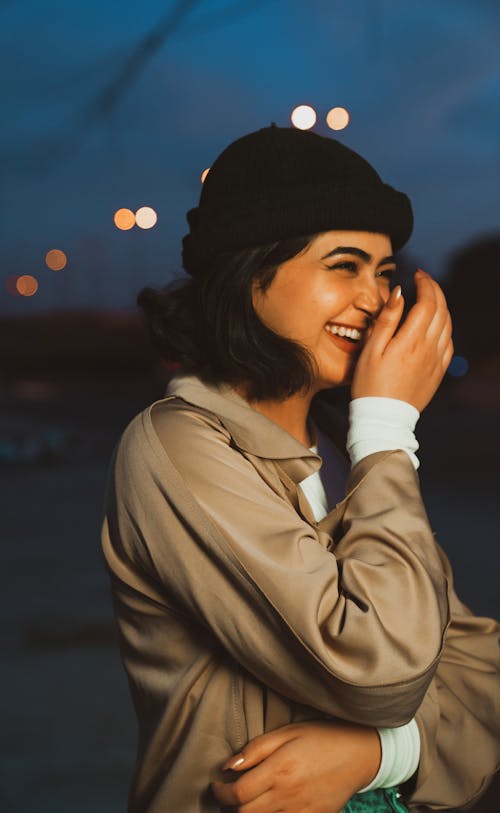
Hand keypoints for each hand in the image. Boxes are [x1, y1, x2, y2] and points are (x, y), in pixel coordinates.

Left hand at [212, 720, 380, 811]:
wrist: (359, 754)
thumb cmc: (321, 737)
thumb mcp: (288, 732)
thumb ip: (256, 749)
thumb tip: (228, 766)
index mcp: (279, 770)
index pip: (238, 793)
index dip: (220, 792)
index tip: (216, 784)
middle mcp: (288, 796)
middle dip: (230, 806)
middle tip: (228, 793)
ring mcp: (301, 812)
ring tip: (247, 799)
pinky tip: (269, 806)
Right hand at [351, 270, 453, 411]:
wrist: (383, 418)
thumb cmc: (370, 385)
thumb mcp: (371, 350)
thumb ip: (386, 319)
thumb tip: (399, 293)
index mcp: (411, 340)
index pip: (427, 302)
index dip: (425, 284)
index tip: (417, 274)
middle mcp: (429, 348)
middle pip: (441, 309)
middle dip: (435, 290)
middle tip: (424, 280)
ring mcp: (436, 360)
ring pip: (448, 324)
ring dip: (442, 306)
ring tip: (429, 298)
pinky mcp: (438, 371)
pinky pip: (449, 342)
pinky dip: (445, 327)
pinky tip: (435, 325)